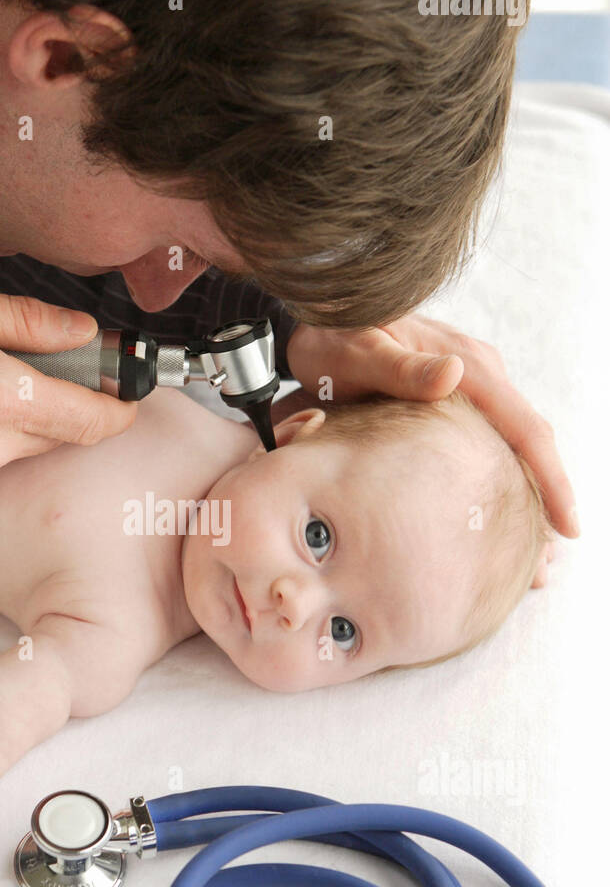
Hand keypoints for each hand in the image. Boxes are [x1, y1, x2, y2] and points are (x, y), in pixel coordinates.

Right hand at [0, 279, 136, 516]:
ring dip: (1, 428)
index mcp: (2, 395)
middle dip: (49, 405)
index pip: (97, 419)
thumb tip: (88, 334)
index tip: (125, 393)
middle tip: (7, 370)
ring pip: (12, 455)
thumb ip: (27, 321)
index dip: (119, 406)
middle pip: (56, 434)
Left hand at [286, 314, 577, 540]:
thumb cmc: (334, 337)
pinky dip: (499, 484)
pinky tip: (495, 520)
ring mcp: (471, 388)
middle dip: (545, 503)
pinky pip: (488, 444)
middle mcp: (480, 376)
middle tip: (548, 566)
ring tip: (531, 560)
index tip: (567, 524)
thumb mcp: (359, 351)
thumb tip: (453, 374)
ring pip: (511, 449)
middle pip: (529, 445)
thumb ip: (401, 367)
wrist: (318, 320)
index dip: (550, 477)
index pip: (525, 427)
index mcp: (470, 367)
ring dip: (524, 500)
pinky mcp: (455, 402)